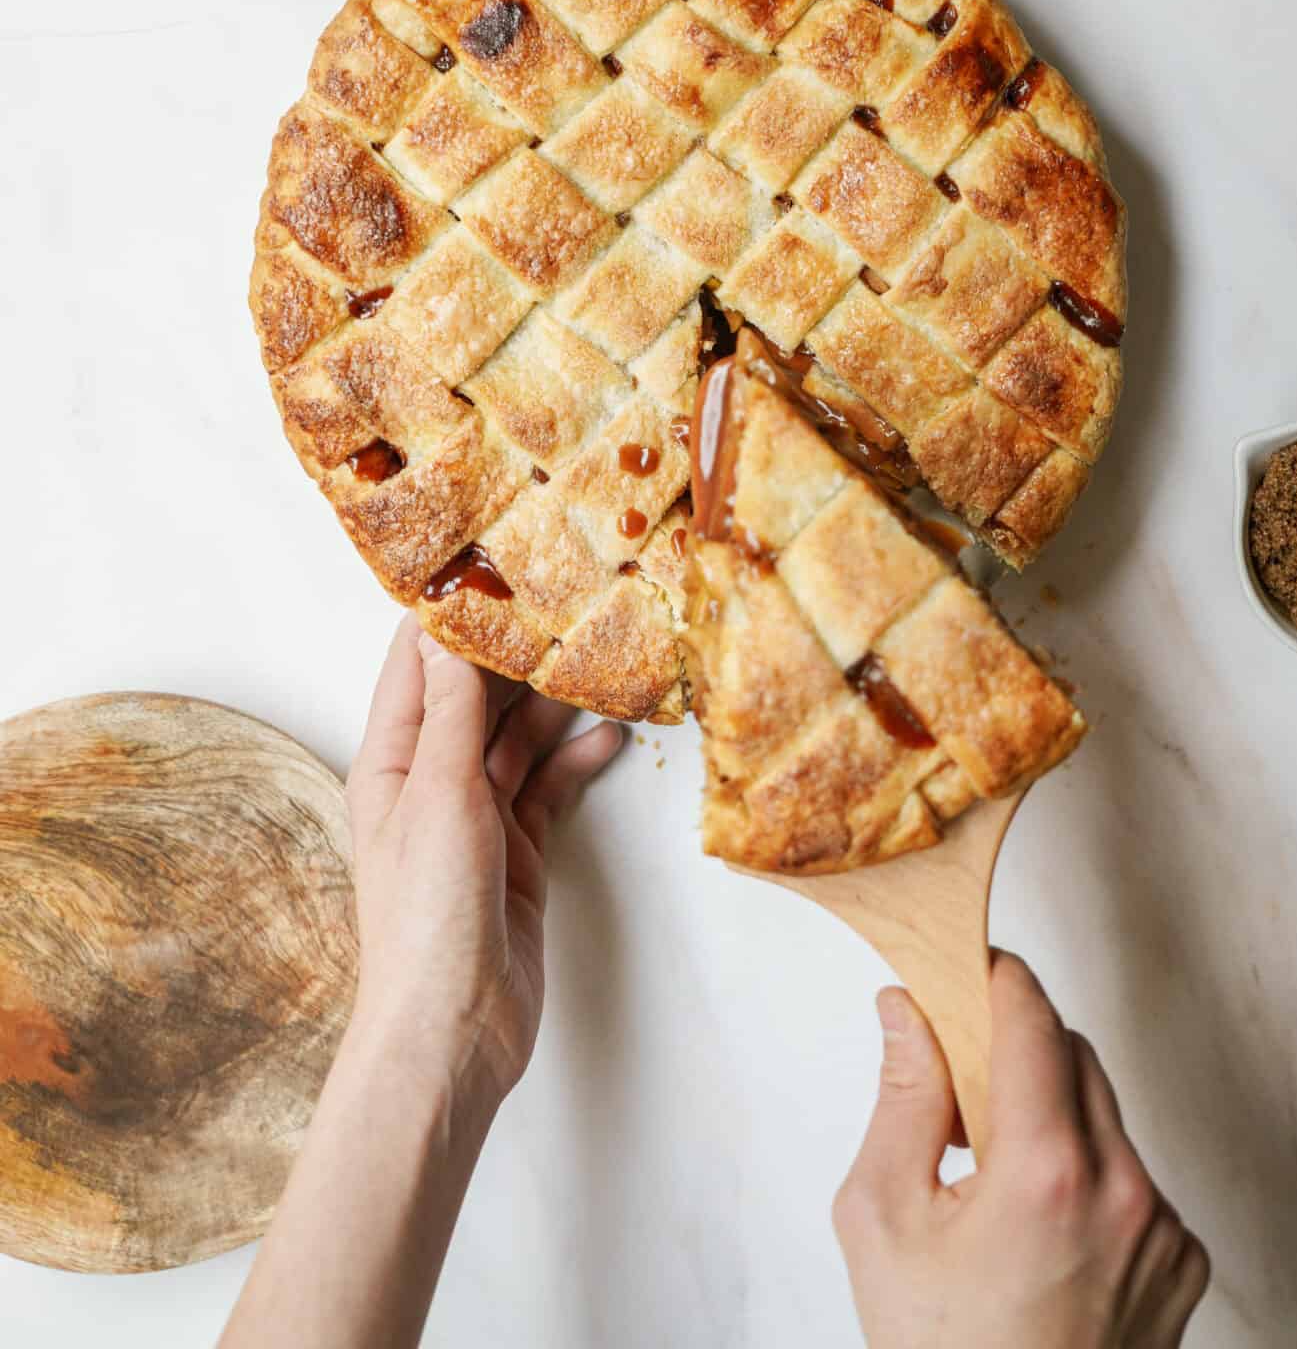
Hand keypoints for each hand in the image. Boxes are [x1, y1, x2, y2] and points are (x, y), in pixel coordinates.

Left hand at [345, 614, 622, 1100]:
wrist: (454, 1031)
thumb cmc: (428, 917)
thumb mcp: (440, 794)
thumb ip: (451, 709)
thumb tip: (443, 624)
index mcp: (391, 762)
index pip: (416, 664)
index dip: (449, 613)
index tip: (492, 558)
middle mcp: (429, 782)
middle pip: (474, 696)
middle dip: (515, 650)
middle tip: (566, 597)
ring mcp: (475, 818)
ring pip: (519, 738)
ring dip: (555, 702)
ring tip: (600, 653)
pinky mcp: (517, 853)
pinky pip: (548, 788)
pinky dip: (576, 760)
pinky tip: (610, 734)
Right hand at [833, 955, 1209, 1348]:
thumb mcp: (881, 1218)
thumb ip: (901, 1096)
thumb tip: (901, 1008)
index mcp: (1046, 1171)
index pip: (1034, 1018)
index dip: (998, 976)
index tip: (970, 963)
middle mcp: (1123, 1192)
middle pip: (1075, 1055)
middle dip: (1017, 1048)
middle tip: (961, 1081)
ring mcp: (1163, 1232)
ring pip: (1107, 1116)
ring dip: (1053, 1114)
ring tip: (994, 1176)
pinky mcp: (1182, 1264)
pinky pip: (1135, 1177)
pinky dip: (1090, 1176)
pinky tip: (1039, 1227)